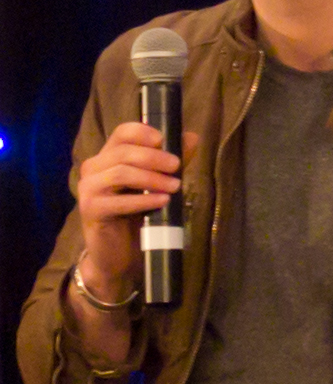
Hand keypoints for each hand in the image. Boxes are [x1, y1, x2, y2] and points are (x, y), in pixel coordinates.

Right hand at [76, 123, 200, 301]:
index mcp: (109, 157)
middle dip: (154, 157)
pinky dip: (144, 200)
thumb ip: (171, 162)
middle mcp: (94, 168)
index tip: (164, 140)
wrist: (118, 252)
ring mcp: (89, 188)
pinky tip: (163, 201)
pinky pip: (118, 200)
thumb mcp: (158, 184)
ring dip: (152, 178)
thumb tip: (192, 137)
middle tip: (177, 166)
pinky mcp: (91, 209)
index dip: (143, 132)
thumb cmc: (138, 214)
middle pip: (124, 151)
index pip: (121, 132)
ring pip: (121, 173)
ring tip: (175, 186)